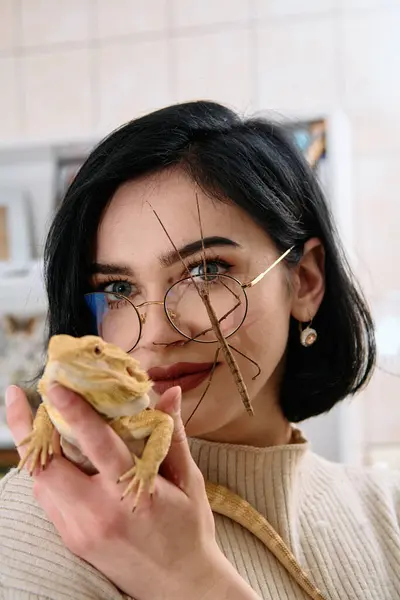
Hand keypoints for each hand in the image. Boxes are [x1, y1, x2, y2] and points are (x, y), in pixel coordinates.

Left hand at [5, 384, 253, 599]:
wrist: (179, 587)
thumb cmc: (189, 530)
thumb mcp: (188, 480)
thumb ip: (172, 434)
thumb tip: (170, 393)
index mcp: (132, 493)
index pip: (95, 443)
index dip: (72, 410)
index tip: (54, 384)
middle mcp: (98, 513)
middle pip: (45, 466)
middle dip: (24, 428)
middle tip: (19, 396)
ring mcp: (79, 530)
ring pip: (40, 482)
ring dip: (35, 447)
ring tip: (35, 418)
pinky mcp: (72, 541)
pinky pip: (48, 499)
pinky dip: (46, 471)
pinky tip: (54, 454)